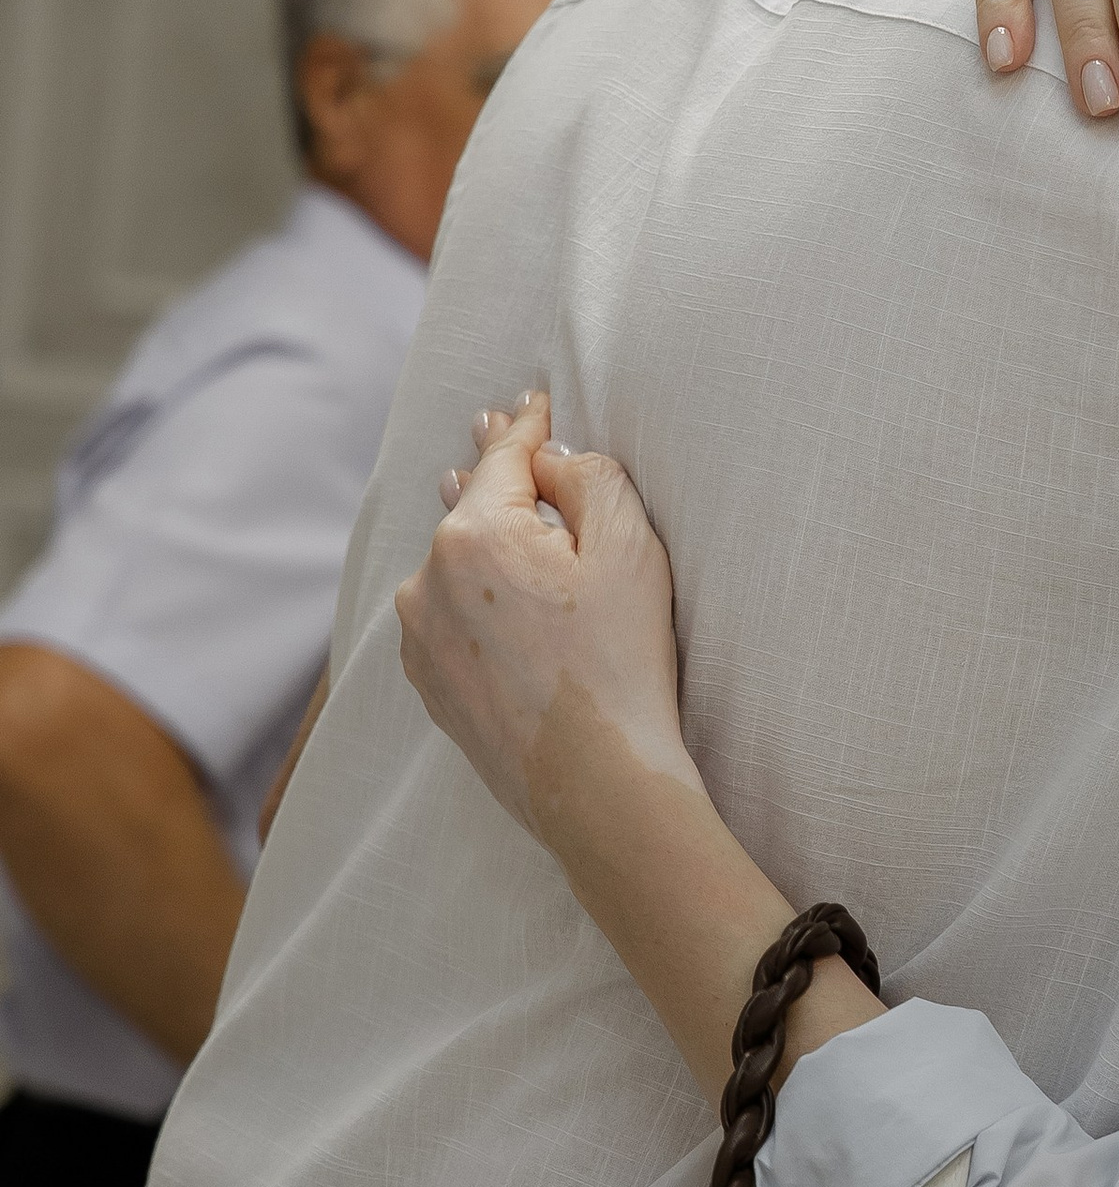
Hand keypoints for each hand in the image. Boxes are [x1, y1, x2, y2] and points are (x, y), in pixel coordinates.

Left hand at [395, 391, 694, 853]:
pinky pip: (443, 617)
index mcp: (474, 535)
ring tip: (468, 495)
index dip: (526, 425)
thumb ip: (590, 477)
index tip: (533, 400)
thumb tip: (550, 461)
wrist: (598, 786)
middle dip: (489, 468)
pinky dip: (465, 596)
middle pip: (466, 506)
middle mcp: (428, 580)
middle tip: (490, 424)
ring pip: (449, 564)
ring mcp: (420, 637)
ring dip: (472, 536)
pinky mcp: (428, 684)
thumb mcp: (631, 550)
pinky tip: (487, 597)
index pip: (504, 458)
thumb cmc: (622, 666)